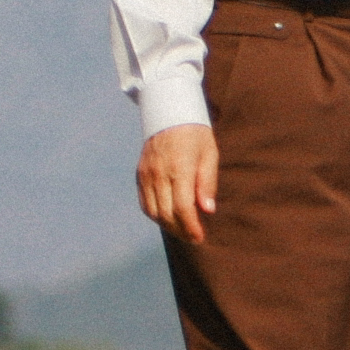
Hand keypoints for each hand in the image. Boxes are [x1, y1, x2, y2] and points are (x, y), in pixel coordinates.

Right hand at [137, 124, 219, 243]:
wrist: (168, 112)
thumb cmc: (195, 134)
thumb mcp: (209, 154)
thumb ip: (208, 183)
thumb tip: (208, 210)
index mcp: (179, 168)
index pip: (182, 208)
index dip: (191, 227)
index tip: (199, 237)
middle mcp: (159, 174)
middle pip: (166, 214)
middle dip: (180, 230)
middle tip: (193, 237)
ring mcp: (146, 174)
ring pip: (153, 212)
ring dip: (168, 226)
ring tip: (182, 230)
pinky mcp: (140, 174)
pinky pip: (144, 203)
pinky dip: (155, 215)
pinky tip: (168, 217)